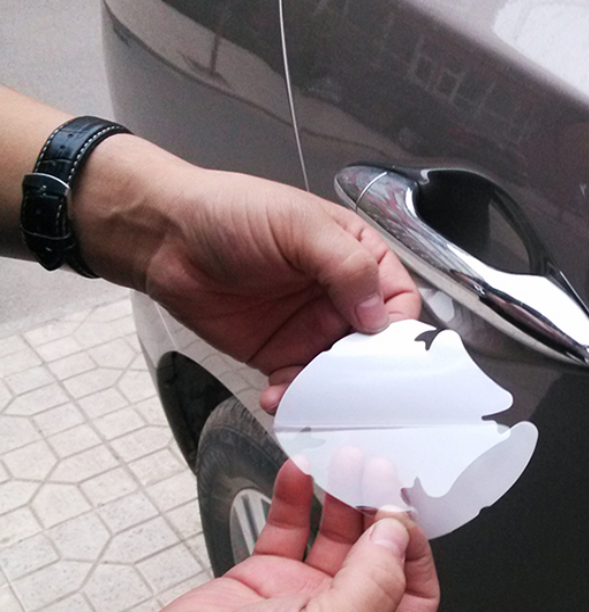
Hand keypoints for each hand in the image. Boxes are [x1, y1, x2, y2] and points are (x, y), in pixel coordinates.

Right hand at [1, 461, 439, 611]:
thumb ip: (372, 586)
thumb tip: (398, 535)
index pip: (415, 590)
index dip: (414, 545)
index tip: (402, 506)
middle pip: (377, 555)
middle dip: (379, 509)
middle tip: (373, 469)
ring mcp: (301, 600)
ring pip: (335, 534)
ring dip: (341, 495)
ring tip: (341, 461)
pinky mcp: (263, 580)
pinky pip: (289, 528)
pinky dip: (295, 498)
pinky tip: (298, 473)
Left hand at [71, 134, 419, 409]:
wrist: (164, 237)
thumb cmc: (230, 212)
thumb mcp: (298, 224)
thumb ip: (345, 265)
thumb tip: (377, 315)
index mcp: (357, 256)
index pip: (398, 299)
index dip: (399, 327)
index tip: (388, 351)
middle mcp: (339, 295)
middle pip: (375, 345)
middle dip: (370, 371)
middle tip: (356, 389)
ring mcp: (310, 327)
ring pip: (340, 373)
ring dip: (332, 392)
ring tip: (314, 399)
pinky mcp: (279, 353)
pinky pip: (300, 385)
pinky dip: (296, 399)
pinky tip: (280, 397)